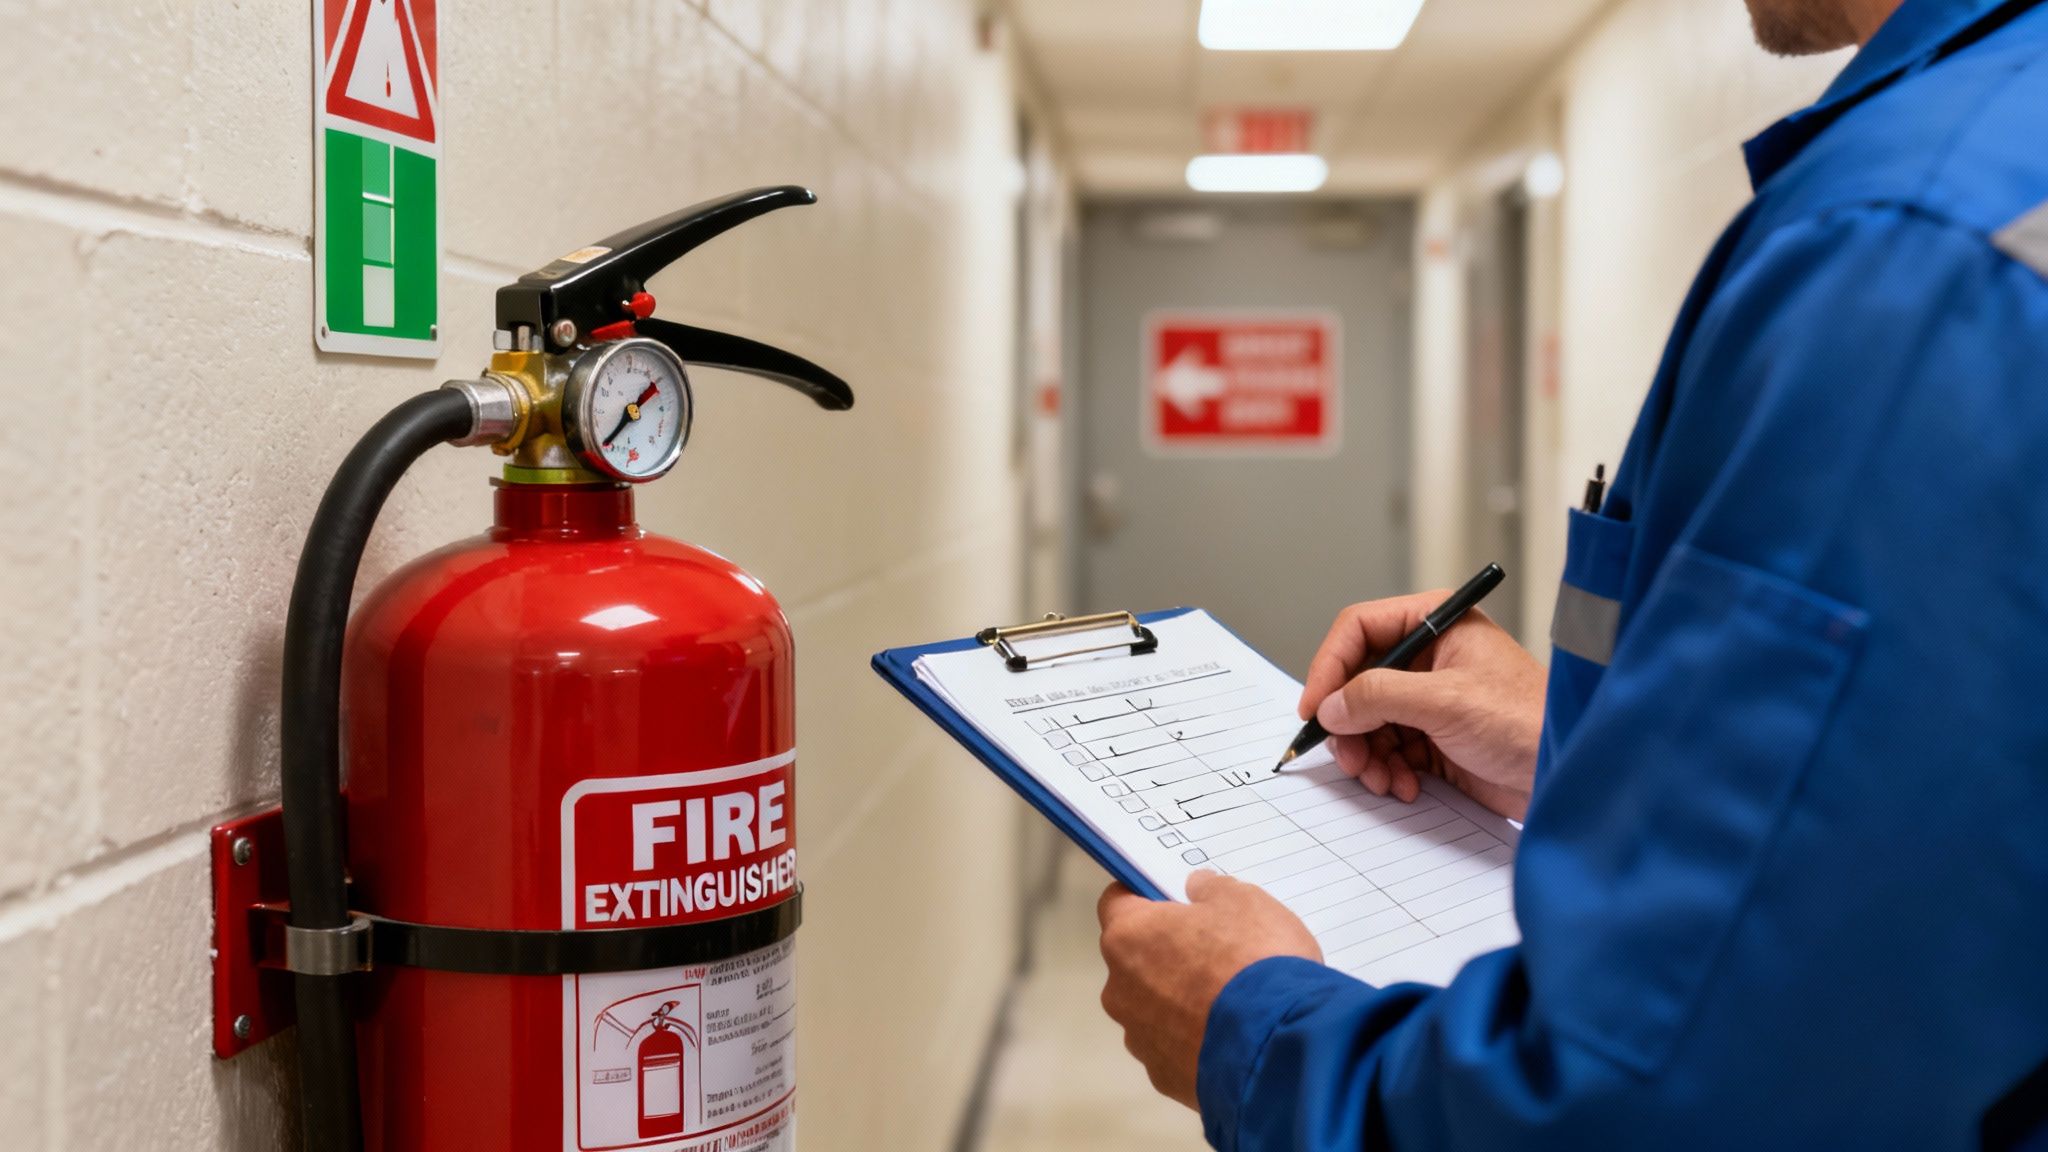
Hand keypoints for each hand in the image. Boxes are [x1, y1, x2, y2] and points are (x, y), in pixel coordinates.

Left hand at [1097, 871, 1321, 1108]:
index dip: (1144, 895)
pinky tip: (1233, 1031)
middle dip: (1169, 951)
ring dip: (1182, 998)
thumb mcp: (1244, 901)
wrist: (1277, 1046)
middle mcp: (1121, 988)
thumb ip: (1212, 889)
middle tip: (1216, 948)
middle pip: (1136, 957)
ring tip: (1232, 996)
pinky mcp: (1163, 1074)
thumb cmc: (1255, 964)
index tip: (1170, 897)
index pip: (1116, 902)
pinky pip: (1175, 1046)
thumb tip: (1198, 890)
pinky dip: (1197, 1037)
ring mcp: (1139, 1036)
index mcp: (1129, 936)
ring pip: (1154, 1006)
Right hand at [1301, 591, 1545, 820]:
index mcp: (1436, 623)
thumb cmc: (1528, 721)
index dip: (1329, 667)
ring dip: (1366, 754)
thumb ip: (1380, 696)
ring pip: (1368, 720)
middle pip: (1357, 681)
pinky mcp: (1435, 737)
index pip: (1359, 629)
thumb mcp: (1446, 701)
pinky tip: (1403, 785)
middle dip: (1349, 724)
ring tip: (1381, 779)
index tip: (1315, 707)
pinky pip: (1388, 749)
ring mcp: (1430, 698)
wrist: (1566, 773)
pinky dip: (1386, 770)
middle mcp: (1429, 656)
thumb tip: (1330, 706)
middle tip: (1349, 758)